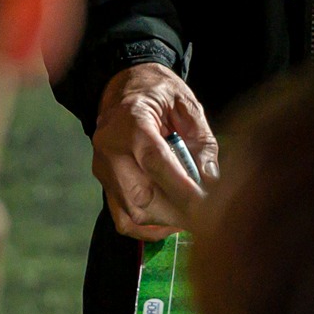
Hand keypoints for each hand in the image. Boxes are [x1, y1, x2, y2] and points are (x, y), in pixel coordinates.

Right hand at [91, 62, 216, 239]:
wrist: (123, 86)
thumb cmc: (159, 92)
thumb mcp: (186, 105)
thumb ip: (201, 142)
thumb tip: (211, 181)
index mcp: (131, 122)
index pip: (155, 162)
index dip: (182, 188)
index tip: (207, 205)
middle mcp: (110, 148)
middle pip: (140, 196)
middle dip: (177, 212)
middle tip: (207, 217)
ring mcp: (103, 169)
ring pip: (131, 213)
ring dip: (166, 222)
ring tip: (192, 216)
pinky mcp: (104, 183)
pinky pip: (123, 217)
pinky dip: (148, 226)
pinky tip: (171, 220)